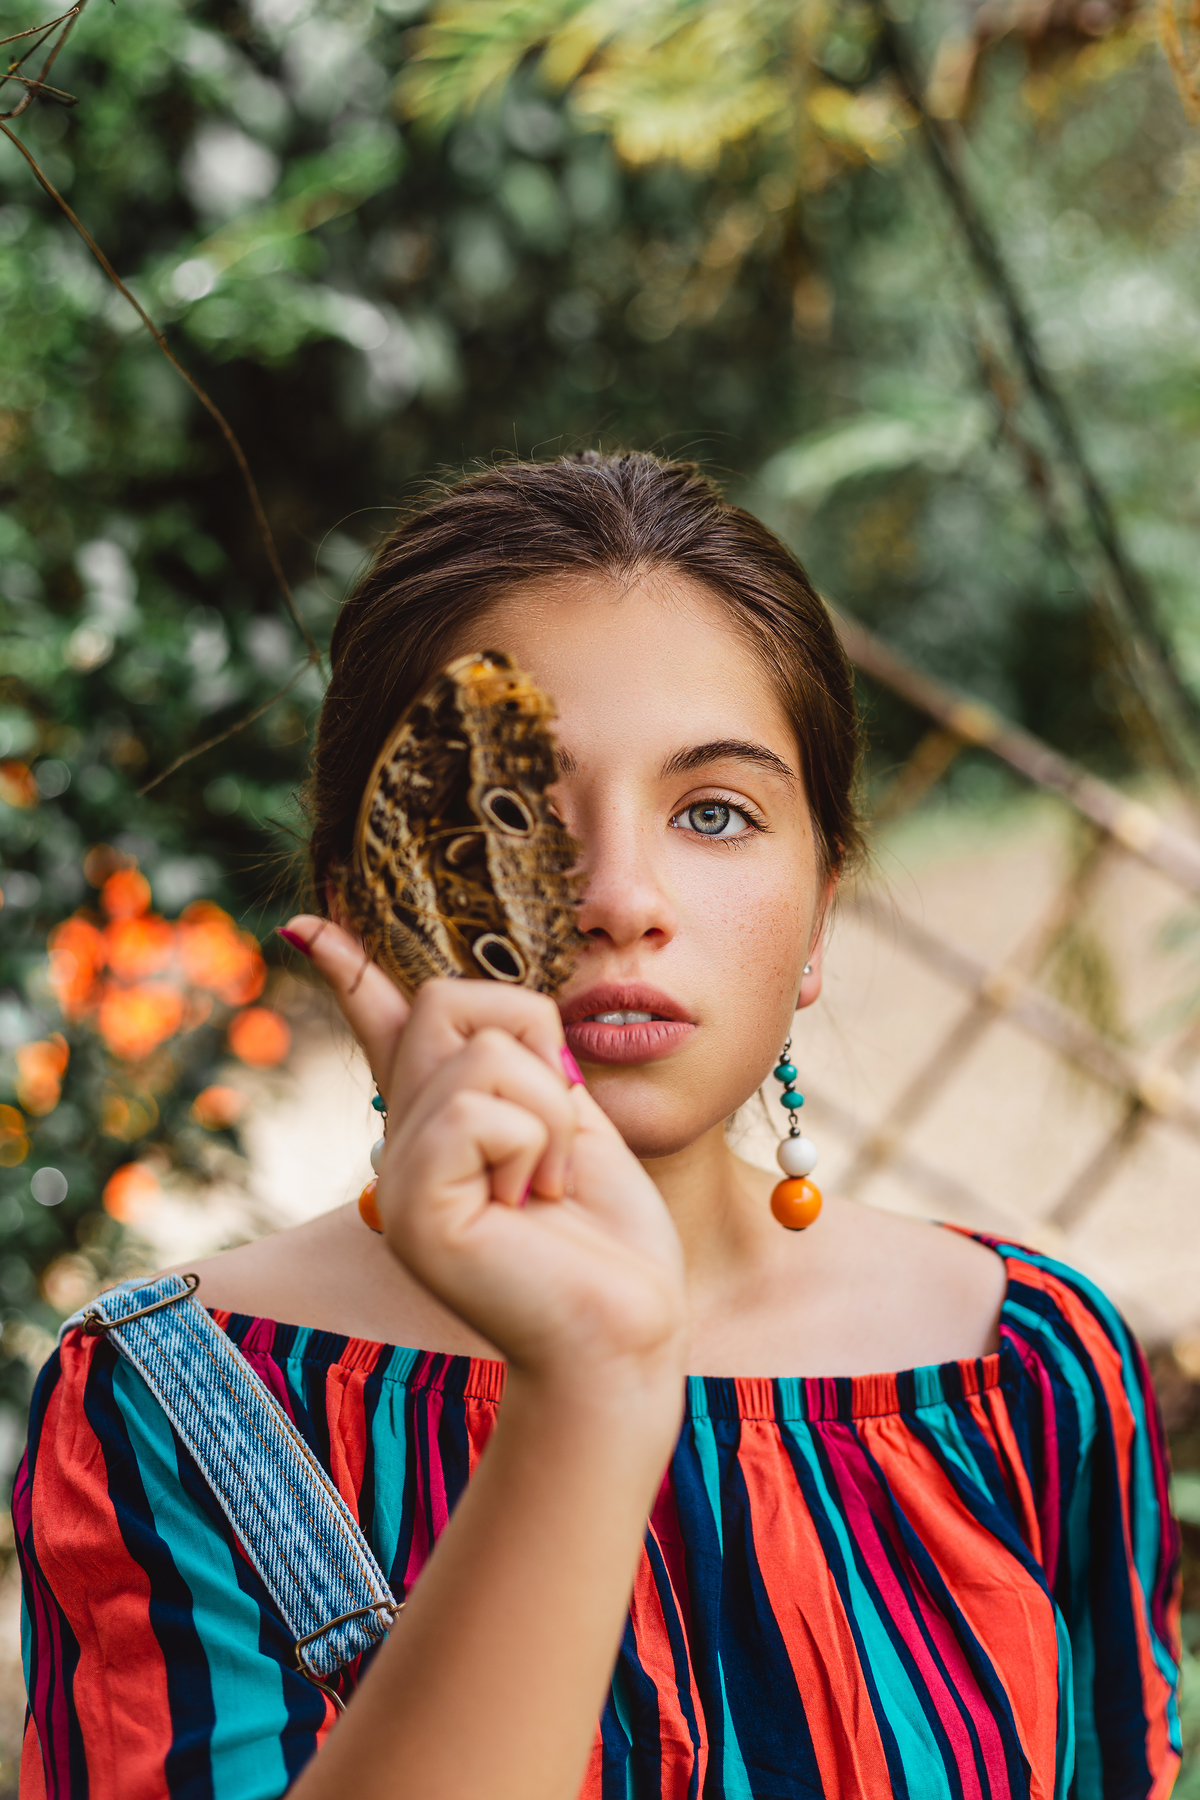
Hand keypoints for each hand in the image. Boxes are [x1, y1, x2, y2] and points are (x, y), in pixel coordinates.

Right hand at [281, 917, 686, 1390]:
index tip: (306, 926)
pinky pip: (480, 1111)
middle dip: (534, 1046)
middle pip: (450, 1003)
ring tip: (547, 1189)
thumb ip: (519, 1064)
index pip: (386, 1024)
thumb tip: (482, 1006)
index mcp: (440, 1122)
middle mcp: (403, 1144)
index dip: (350, 970)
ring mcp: (398, 1178)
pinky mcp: (413, 1209)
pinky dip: (535, 1146)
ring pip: (480, 1056)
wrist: (625, 1335)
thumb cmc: (608, 1239)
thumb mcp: (567, 1124)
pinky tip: (530, 1207)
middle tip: (553, 1146)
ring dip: (551, 1115)